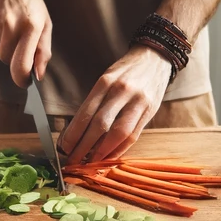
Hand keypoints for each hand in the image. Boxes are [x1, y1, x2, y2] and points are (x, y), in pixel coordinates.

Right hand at [0, 0, 51, 86]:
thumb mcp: (44, 18)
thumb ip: (43, 49)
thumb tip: (39, 74)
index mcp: (30, 26)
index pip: (21, 67)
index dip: (22, 79)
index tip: (26, 80)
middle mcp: (10, 26)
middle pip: (8, 61)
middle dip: (15, 56)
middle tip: (21, 39)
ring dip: (6, 44)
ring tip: (12, 23)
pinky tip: (1, 16)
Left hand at [58, 46, 170, 163]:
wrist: (155, 57)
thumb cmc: (126, 70)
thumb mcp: (107, 78)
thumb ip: (95, 102)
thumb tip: (77, 130)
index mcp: (105, 82)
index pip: (86, 112)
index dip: (74, 133)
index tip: (64, 146)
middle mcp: (121, 91)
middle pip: (99, 125)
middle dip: (84, 146)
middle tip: (73, 160)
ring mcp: (138, 102)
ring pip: (117, 133)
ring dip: (102, 152)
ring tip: (89, 163)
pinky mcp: (149, 111)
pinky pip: (133, 135)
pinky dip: (119, 149)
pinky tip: (108, 157)